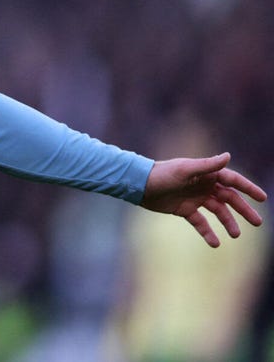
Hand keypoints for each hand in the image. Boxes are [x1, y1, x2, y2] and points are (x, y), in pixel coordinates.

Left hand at [141, 152, 266, 246]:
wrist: (139, 185)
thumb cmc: (162, 174)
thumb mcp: (185, 170)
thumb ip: (207, 166)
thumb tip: (228, 156)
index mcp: (206, 174)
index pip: (233, 181)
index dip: (248, 188)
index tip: (262, 198)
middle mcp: (203, 185)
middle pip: (229, 199)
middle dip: (244, 210)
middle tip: (257, 223)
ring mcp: (195, 198)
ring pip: (217, 212)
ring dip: (228, 222)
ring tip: (236, 235)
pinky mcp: (184, 210)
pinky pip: (200, 222)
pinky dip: (208, 232)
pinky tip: (215, 244)